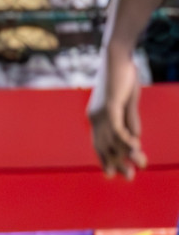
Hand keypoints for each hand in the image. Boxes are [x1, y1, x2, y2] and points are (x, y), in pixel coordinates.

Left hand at [88, 47, 145, 178]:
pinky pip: (116, 127)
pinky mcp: (109, 104)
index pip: (99, 144)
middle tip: (130, 177)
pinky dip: (125, 138)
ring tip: (141, 164)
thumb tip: (134, 139)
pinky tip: (135, 146)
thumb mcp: (127, 105)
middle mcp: (94, 117)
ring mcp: (100, 112)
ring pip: (111, 140)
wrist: (117, 57)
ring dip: (126, 153)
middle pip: (103, 147)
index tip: (115, 174)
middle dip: (116, 163)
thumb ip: (130, 121)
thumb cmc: (123, 78)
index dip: (107, 160)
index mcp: (95, 118)